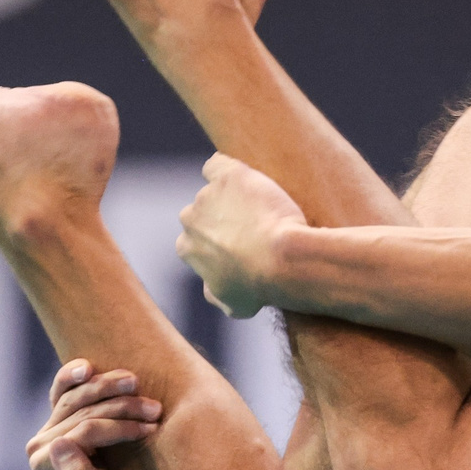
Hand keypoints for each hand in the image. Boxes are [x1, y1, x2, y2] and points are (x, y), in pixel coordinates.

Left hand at [26, 360, 160, 469]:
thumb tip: (59, 444)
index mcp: (44, 462)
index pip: (85, 431)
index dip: (120, 427)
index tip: (152, 427)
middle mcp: (40, 444)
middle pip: (81, 411)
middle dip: (121, 407)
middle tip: (156, 408)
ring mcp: (48, 430)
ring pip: (75, 397)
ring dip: (107, 386)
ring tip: (137, 382)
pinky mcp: (58, 422)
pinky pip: (62, 392)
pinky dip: (72, 376)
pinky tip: (87, 366)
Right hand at [176, 154, 303, 317]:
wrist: (283, 260)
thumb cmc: (260, 287)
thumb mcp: (234, 305)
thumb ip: (213, 292)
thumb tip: (209, 285)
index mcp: (186, 247)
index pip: (195, 238)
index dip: (216, 241)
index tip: (239, 245)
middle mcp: (190, 219)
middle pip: (202, 211)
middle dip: (221, 216)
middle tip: (253, 225)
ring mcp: (208, 195)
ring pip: (216, 189)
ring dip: (234, 196)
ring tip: (264, 208)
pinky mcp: (229, 175)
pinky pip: (217, 164)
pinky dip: (226, 169)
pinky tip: (243, 178)